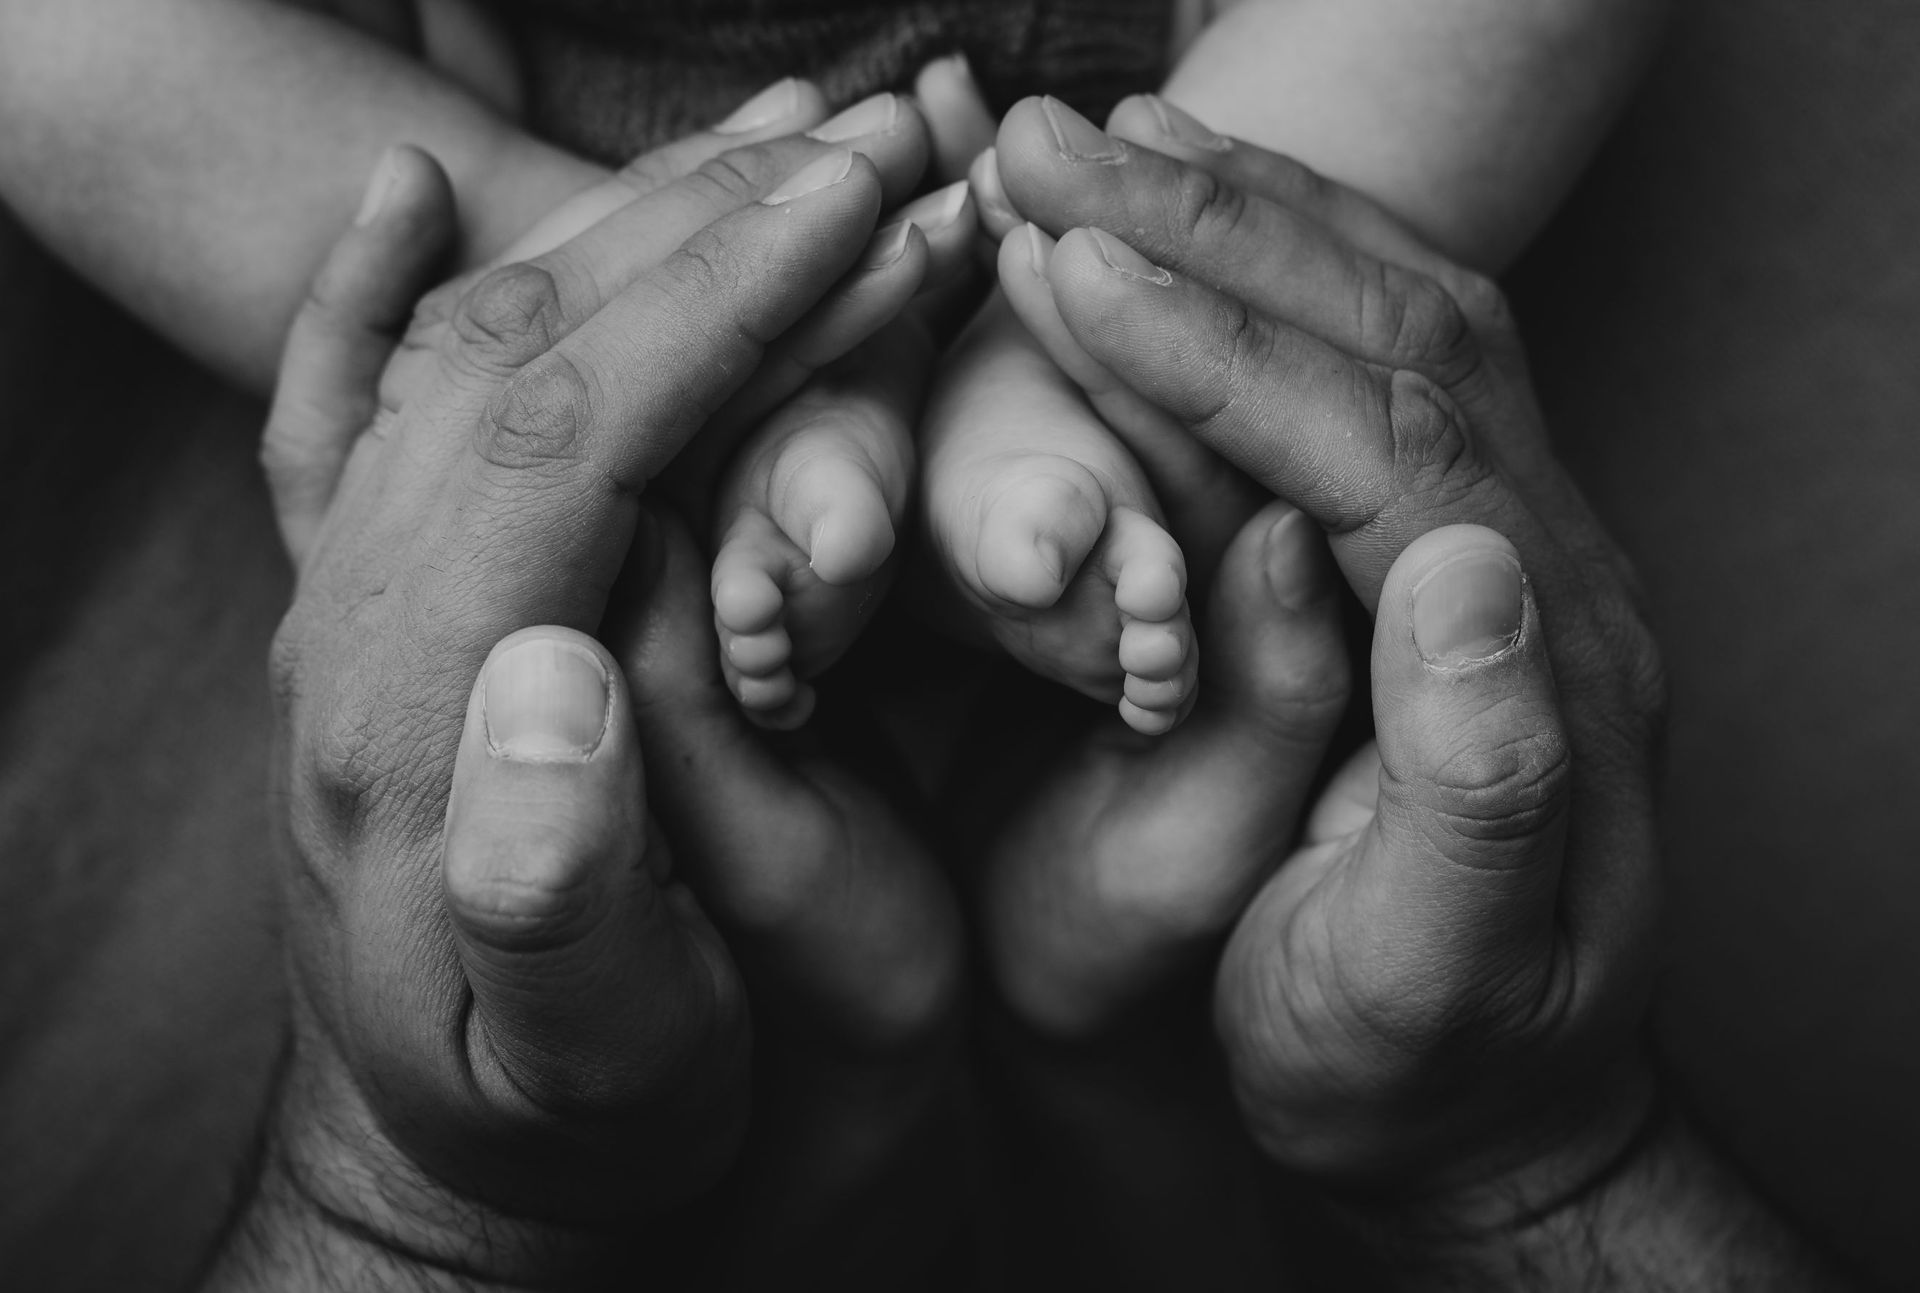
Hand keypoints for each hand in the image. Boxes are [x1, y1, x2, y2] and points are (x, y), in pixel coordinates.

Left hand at [219, 97, 960, 1288]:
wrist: (452, 1172)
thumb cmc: (577, 1127)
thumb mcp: (600, 1067)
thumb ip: (563, 896)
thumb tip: (551, 669)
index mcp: (414, 723)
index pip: (568, 438)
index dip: (723, 305)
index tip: (865, 207)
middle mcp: (347, 634)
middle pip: (518, 357)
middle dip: (709, 228)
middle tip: (874, 143)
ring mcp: (339, 616)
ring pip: (455, 355)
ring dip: (620, 228)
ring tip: (771, 148)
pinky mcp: (358, 626)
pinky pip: (333, 422)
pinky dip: (368, 291)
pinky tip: (412, 194)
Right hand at [993, 93, 1667, 1219]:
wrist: (1485, 1110)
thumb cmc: (1411, 1067)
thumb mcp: (1429, 978)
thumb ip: (1476, 787)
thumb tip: (1461, 568)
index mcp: (1536, 666)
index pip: (1374, 450)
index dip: (1217, 350)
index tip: (1068, 265)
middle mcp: (1550, 569)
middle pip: (1398, 338)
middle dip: (1215, 227)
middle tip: (1047, 146)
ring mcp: (1519, 542)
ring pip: (1410, 314)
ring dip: (1256, 211)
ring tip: (1111, 139)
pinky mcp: (1469, 542)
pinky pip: (1401, 350)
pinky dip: (1297, 256)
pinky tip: (1213, 215)